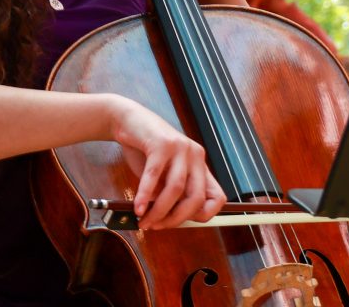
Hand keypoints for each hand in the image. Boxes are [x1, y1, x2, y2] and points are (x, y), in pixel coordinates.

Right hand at [111, 98, 224, 229]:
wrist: (130, 122)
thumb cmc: (147, 153)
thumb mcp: (164, 176)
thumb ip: (170, 195)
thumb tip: (170, 222)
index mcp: (200, 166)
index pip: (217, 197)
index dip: (203, 215)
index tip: (180, 224)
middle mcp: (196, 156)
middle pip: (196, 197)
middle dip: (176, 218)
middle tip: (157, 227)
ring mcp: (181, 148)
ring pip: (176, 188)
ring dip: (159, 210)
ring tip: (144, 221)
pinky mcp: (162, 144)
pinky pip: (154, 175)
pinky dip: (145, 196)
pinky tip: (137, 208)